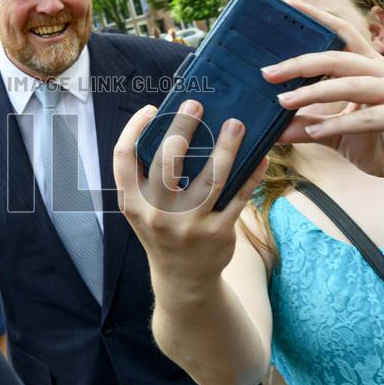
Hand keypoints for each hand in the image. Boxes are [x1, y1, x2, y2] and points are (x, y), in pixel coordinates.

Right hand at [113, 101, 267, 287]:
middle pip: (167, 161)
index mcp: (133, 202)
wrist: (183, 279)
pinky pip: (238, 196)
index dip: (134, 128)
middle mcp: (157, 213)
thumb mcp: (144, 210)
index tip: (152, 109)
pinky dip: (251, 173)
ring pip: (211, 176)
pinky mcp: (217, 232)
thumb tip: (174, 127)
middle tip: (196, 105)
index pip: (124, 158)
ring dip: (226, 146)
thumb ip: (148, 178)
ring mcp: (188, 224)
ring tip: (236, 124)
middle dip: (182, 127)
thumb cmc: (163, 231)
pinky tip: (260, 156)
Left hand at [266, 0, 383, 197]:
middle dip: (302, 64)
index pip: (344, 34)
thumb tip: (275, 128)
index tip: (289, 3)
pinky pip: (370, 117)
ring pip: (353, 85)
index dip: (318, 17)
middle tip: (268, 73)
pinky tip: (315, 131)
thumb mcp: (339, 135)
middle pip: (341, 58)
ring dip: (315, 93)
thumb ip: (310, 126)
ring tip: (284, 102)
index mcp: (372, 68)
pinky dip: (340, 124)